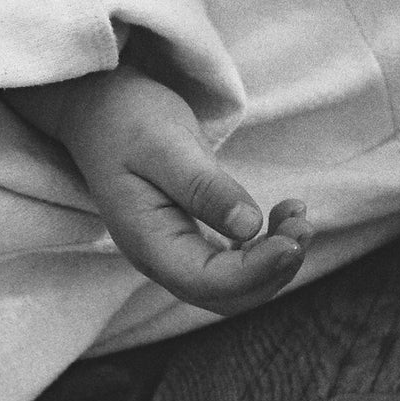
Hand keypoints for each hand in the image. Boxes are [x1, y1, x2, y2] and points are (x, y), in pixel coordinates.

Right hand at [4, 66, 310, 315]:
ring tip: (298, 216)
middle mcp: (160, 257)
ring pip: (232, 285)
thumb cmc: (126, 117)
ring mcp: (173, 249)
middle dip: (273, 270)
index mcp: (147, 242)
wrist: (96, 104)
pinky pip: (230, 262)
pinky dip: (262, 248)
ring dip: (273, 261)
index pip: (209, 282)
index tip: (293, 239)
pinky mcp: (187, 234)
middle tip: (303, 225)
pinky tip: (281, 217)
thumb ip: (204, 186)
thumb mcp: (165, 143)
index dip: (257, 270)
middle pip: (226, 296)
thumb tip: (249, 226)